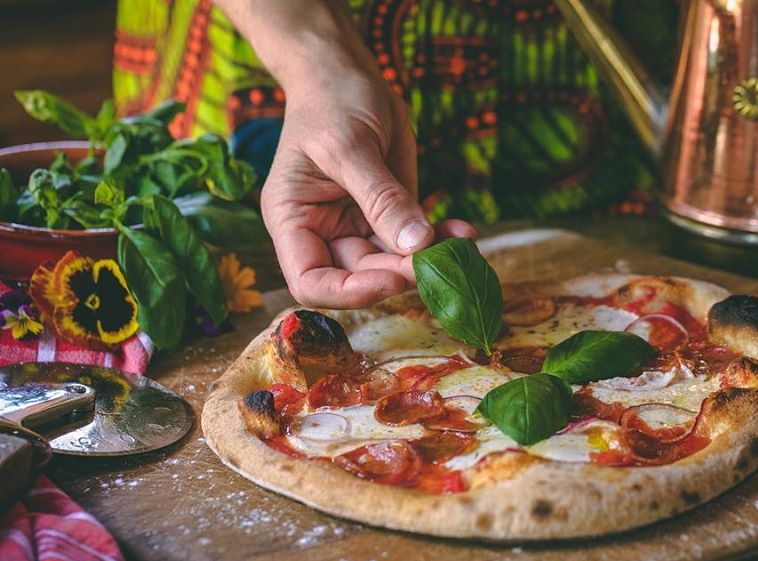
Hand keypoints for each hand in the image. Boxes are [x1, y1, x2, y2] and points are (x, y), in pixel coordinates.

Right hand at [217, 0, 474, 307]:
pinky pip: (416, 239)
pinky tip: (463, 232)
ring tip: (460, 245)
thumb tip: (416, 244)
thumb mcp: (351, 146)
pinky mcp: (391, 215)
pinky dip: (440, 239)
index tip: (392, 277)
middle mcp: (323, 232)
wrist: (347, 72)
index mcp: (293, 221)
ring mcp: (358, 226)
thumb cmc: (331, 100)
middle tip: (438, 259)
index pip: (311, 281)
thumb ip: (381, 198)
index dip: (349, 291)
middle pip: (360, 275)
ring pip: (394, 262)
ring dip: (428, 259)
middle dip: (400, 271)